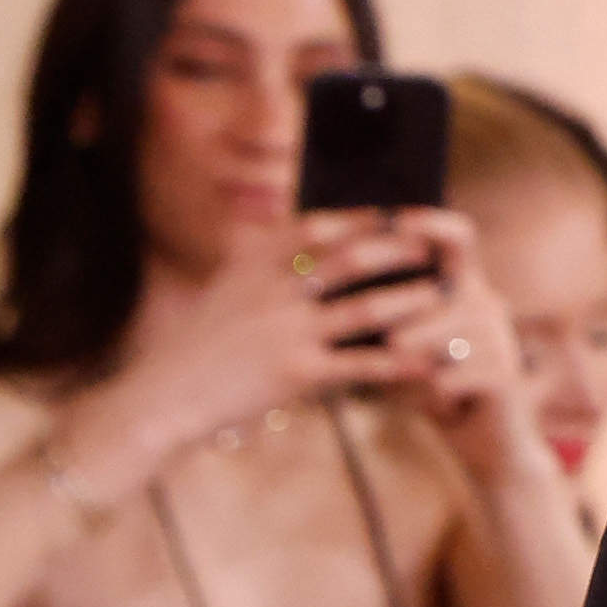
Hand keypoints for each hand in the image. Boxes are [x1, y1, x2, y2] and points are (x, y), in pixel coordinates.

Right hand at [50, 213, 452, 501]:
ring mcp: (284, 331)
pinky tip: (428, 361)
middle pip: (349, 259)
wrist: (162, 397)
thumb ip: (262, 259)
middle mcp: (271, 291)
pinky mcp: (295, 373)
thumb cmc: (200, 344)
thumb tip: (310, 232)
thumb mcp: (224, 289)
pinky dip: (399, 362)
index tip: (394, 208)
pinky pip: (360, 365)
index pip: (314, 226)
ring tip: (444, 292)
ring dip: (410, 299)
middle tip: (432, 242)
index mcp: (252, 264)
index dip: (359, 216)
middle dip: (396, 248)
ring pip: (365, 309)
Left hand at [371, 208, 562, 497]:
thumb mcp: (404, 342)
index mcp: (464, 288)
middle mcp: (488, 303)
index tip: (395, 218)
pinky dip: (429, 396)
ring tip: (414, 384)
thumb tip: (327, 279)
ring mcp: (502, 337)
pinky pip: (446, 374)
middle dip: (403, 322)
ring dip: (413, 363)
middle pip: (435, 293)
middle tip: (390, 346)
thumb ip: (382, 310)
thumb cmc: (432, 386)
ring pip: (437, 336)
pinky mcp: (505, 373)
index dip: (430, 222)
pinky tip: (440, 406)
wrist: (487, 442)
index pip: (457, 237)